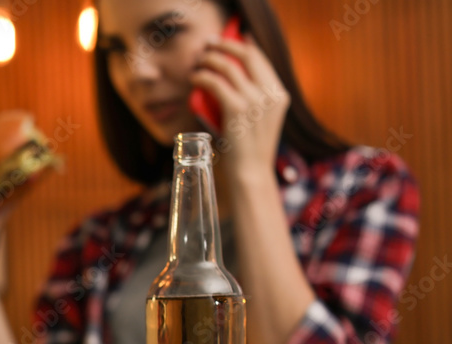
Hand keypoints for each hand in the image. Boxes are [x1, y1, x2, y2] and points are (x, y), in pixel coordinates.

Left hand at [190, 34, 290, 174]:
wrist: (251, 175)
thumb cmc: (248, 152)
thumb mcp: (257, 121)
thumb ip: (251, 101)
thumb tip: (228, 83)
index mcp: (279, 96)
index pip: (262, 60)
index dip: (244, 45)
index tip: (229, 39)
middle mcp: (271, 95)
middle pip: (248, 55)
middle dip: (226, 44)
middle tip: (209, 44)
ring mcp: (256, 101)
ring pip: (229, 67)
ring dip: (210, 60)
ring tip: (198, 62)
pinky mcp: (238, 110)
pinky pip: (216, 83)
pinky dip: (202, 77)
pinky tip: (195, 78)